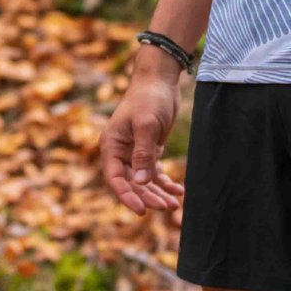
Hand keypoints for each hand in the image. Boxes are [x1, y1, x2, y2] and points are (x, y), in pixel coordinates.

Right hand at [98, 63, 185, 216]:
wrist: (160, 78)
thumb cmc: (149, 97)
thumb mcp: (147, 124)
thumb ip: (143, 153)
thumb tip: (140, 182)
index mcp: (111, 145)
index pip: (115, 179)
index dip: (127, 196)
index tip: (141, 211)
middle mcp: (120, 152)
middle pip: (132, 183)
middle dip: (148, 197)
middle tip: (167, 207)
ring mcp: (135, 152)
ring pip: (144, 180)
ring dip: (158, 193)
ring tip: (174, 205)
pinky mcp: (149, 149)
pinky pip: (155, 171)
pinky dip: (165, 181)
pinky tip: (179, 191)